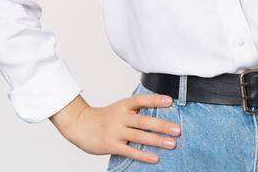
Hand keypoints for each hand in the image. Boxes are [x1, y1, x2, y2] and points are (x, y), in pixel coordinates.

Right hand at [51, 93, 180, 164]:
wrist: (79, 125)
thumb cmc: (103, 118)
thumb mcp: (118, 109)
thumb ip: (135, 111)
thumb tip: (159, 115)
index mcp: (122, 106)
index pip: (140, 101)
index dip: (155, 100)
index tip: (170, 101)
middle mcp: (119, 117)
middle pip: (143, 120)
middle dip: (162, 125)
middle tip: (177, 130)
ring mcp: (115, 131)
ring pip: (139, 136)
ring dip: (157, 140)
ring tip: (172, 143)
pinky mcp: (111, 144)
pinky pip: (129, 150)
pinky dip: (143, 155)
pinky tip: (155, 158)